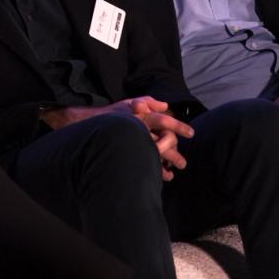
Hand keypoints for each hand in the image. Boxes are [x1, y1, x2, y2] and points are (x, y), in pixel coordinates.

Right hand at [38, 97, 193, 176]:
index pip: (163, 121)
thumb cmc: (112, 114)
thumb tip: (166, 105)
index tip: (191, 133)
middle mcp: (137, 129)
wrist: (87, 125)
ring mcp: (130, 141)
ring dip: (163, 166)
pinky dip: (150, 170)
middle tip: (183, 164)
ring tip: (172, 175)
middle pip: (160, 142)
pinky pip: (140, 162)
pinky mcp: (124, 152)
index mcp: (141, 116)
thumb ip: (148, 102)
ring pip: (152, 155)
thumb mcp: (129, 103)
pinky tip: (157, 177)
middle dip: (173, 154)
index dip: (178, 127)